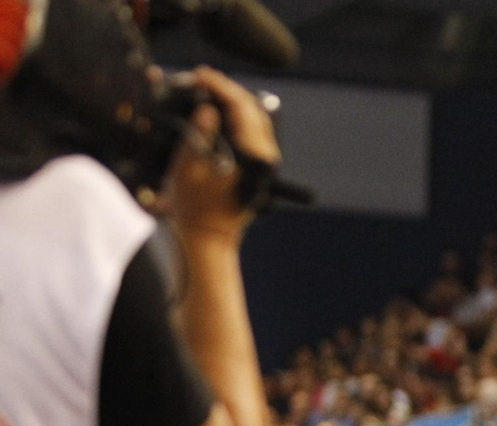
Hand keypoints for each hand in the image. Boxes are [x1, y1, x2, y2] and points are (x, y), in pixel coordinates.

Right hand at [164, 66, 282, 241]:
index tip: (200, 75)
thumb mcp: (188, 167)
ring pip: (256, 118)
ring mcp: (265, 162)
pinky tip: (219, 108)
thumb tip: (208, 108)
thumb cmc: (194, 207)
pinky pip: (253, 131)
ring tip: (209, 87)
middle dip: (228, 89)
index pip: (242, 109)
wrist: (208, 237)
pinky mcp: (259, 166)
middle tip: (203, 77)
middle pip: (254, 109)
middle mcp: (266, 158)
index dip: (221, 87)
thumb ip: (199, 134)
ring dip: (234, 100)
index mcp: (253, 157)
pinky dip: (237, 115)